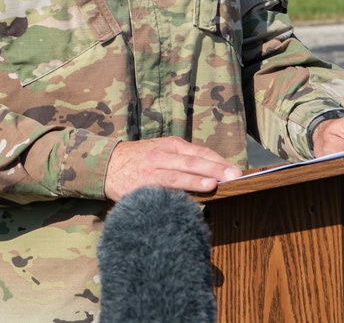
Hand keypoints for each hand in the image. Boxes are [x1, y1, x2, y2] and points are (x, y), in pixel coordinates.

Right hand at [104, 136, 242, 200]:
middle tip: (235, 176)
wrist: (107, 164)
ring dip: (197, 179)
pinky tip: (187, 198)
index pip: (201, 152)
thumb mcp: (161, 151)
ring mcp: (153, 169)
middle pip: (194, 160)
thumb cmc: (140, 160)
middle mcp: (164, 154)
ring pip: (179, 173)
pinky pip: (161, 188)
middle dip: (216, 168)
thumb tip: (211, 172)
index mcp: (171, 145)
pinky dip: (176, 192)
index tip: (236, 170)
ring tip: (214, 184)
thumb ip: (182, 159)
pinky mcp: (143, 184)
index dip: (219, 161)